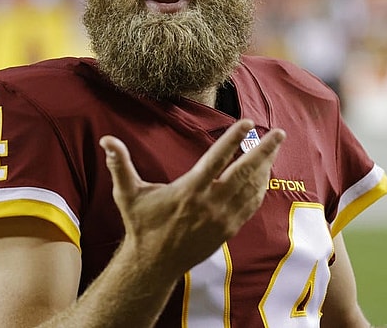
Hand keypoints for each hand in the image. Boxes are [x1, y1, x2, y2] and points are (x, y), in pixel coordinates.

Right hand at [100, 119, 285, 276]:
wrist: (154, 263)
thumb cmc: (142, 225)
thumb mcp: (128, 194)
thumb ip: (120, 165)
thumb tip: (106, 139)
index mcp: (189, 190)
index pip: (216, 159)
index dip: (233, 139)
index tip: (248, 122)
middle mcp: (210, 203)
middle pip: (244, 172)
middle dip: (264, 151)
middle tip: (280, 133)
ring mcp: (222, 218)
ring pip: (252, 188)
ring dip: (266, 166)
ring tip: (276, 147)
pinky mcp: (228, 229)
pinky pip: (251, 205)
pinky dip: (261, 188)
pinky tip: (266, 174)